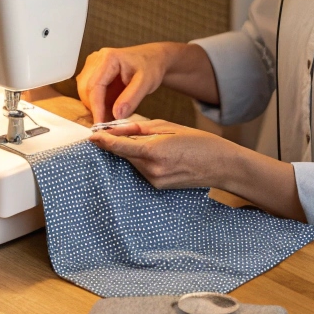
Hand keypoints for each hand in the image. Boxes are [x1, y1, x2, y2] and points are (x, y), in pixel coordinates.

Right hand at [75, 43, 173, 122]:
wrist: (152, 59)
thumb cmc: (150, 67)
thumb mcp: (146, 83)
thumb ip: (131, 98)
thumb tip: (116, 115)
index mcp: (108, 58)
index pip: (95, 86)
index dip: (96, 107)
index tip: (100, 124)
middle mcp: (96, 59)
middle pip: (86, 88)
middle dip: (94, 107)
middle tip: (107, 123)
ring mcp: (92, 64)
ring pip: (84, 91)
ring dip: (94, 105)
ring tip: (110, 115)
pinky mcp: (92, 71)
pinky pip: (88, 90)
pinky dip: (96, 102)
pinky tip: (108, 107)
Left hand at [90, 120, 307, 221]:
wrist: (222, 165)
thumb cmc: (198, 141)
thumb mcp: (167, 126)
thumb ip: (139, 128)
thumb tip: (116, 128)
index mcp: (153, 152)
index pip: (118, 147)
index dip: (102, 141)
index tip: (91, 136)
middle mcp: (151, 170)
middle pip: (123, 155)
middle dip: (119, 143)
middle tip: (119, 130)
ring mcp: (154, 181)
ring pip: (132, 162)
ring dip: (132, 152)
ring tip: (152, 142)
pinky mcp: (158, 187)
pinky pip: (141, 170)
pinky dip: (142, 160)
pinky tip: (157, 153)